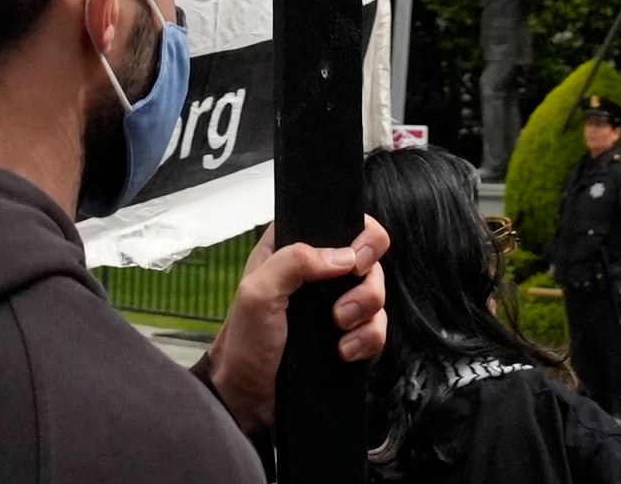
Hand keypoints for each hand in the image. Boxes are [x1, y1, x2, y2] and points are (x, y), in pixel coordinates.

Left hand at [204, 217, 389, 439]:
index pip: (339, 221)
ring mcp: (335, 304)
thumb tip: (345, 257)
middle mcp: (319, 272)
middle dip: (367, 281)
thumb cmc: (244, 341)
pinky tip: (345, 352)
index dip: (359, 233)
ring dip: (366, 311)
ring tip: (340, 328)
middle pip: (369, 258)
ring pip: (375, 293)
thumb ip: (294, 262)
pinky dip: (368, 339)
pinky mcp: (347, 336)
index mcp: (294, 247)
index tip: (357, 258)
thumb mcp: (257, 293)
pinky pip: (376, 328)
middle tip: (343, 306)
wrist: (248, 399)